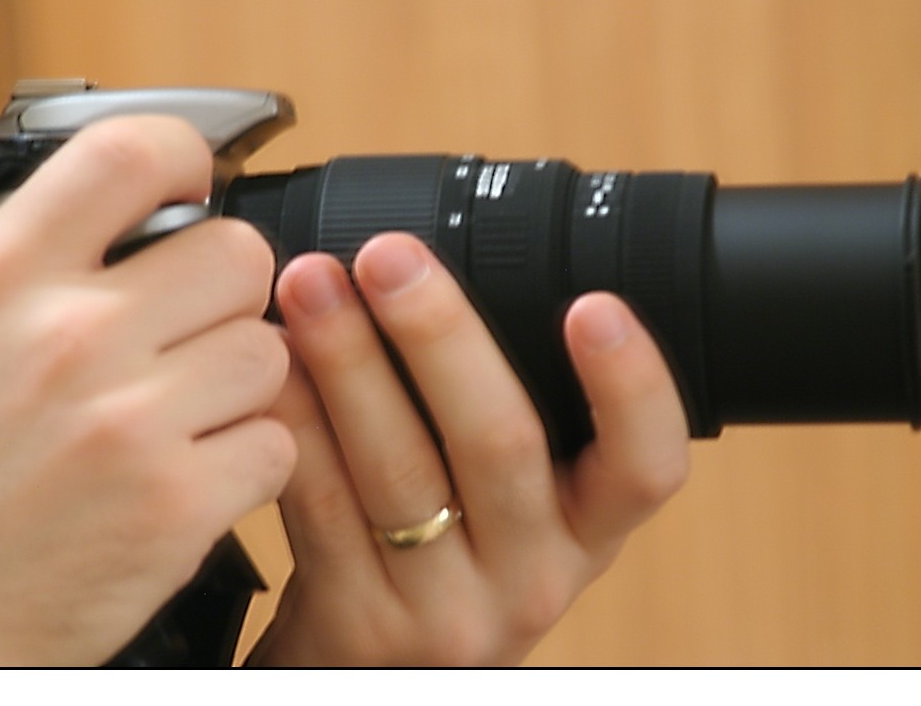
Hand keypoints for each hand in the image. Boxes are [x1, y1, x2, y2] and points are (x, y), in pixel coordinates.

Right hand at [0, 116, 296, 665]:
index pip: (129, 156)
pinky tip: (195, 477)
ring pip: (270, 352)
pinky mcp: (177, 506)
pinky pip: (278, 443)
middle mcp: (67, 339)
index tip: (190, 187)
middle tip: (190, 335)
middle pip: (240, 256)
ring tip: (184, 417)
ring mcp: (129, 424)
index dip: (182, 159)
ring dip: (244, 385)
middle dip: (228, 295)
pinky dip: (251, 462)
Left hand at [252, 232, 687, 665]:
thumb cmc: (452, 558)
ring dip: (350, 363)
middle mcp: (530, 574)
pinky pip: (322, 503)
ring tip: (311, 285)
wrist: (379, 668)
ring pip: (399, 470)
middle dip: (441, 336)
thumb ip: (505, 416)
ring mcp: (444, 606)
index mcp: (586, 529)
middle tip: (390, 256)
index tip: (594, 304)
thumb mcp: (515, 505)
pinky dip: (297, 419)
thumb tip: (448, 268)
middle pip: (501, 445)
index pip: (646, 466)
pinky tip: (273, 362)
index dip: (632, 386)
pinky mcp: (358, 619)